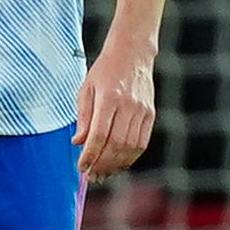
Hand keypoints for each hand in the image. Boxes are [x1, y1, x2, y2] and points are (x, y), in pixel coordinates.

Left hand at [74, 50, 155, 178]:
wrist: (132, 53)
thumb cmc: (105, 70)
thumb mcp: (86, 89)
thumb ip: (83, 117)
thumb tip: (78, 143)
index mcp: (108, 98)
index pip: (98, 135)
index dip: (89, 155)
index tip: (81, 167)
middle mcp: (127, 105)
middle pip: (115, 145)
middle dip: (102, 165)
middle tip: (92, 176)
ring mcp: (142, 111)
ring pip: (130, 147)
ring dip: (116, 165)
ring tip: (104, 174)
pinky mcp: (150, 114)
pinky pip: (141, 143)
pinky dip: (130, 157)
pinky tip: (119, 163)